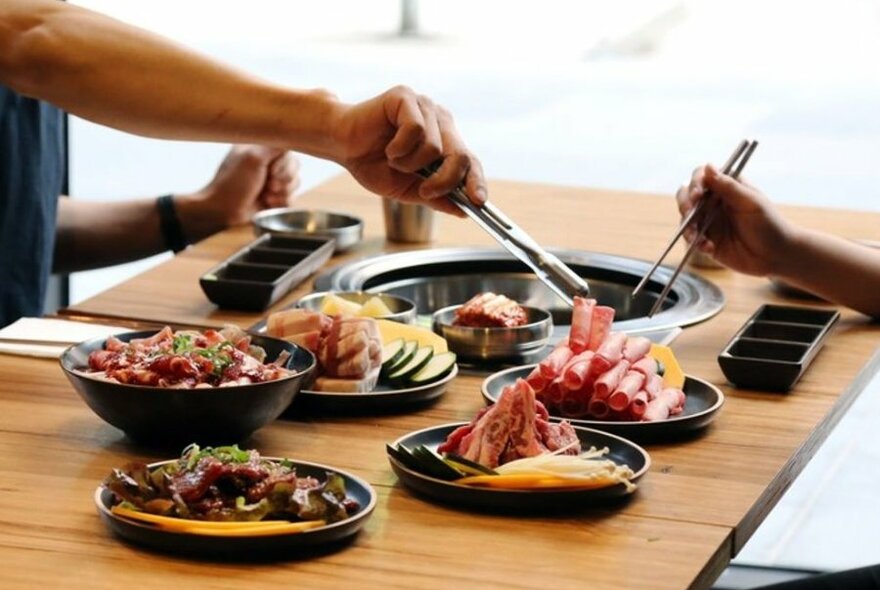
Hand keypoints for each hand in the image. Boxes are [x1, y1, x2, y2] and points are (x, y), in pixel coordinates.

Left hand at [177, 145, 300, 239]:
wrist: (222, 211)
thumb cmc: (233, 183)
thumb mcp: (252, 159)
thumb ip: (274, 145)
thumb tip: (291, 133)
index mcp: (260, 148)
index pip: (288, 149)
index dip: (284, 163)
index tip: (270, 171)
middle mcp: (267, 162)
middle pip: (295, 167)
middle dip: (284, 180)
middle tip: (268, 186)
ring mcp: (271, 180)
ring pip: (294, 183)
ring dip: (282, 193)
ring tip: (265, 196)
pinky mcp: (274, 197)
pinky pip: (290, 198)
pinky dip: (280, 203)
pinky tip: (267, 204)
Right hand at [331, 86, 486, 215]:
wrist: (342, 146)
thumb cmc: (374, 164)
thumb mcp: (407, 190)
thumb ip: (436, 197)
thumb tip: (463, 211)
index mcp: (445, 142)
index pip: (470, 162)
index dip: (476, 181)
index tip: (478, 202)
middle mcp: (440, 122)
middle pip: (460, 155)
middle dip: (444, 180)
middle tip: (424, 191)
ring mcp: (425, 107)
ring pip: (435, 147)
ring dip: (411, 164)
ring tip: (394, 159)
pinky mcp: (406, 97)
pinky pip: (416, 129)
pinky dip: (400, 148)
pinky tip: (389, 148)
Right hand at [676, 164, 791, 275]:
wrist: (776, 256)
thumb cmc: (769, 224)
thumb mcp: (751, 203)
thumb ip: (729, 186)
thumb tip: (708, 166)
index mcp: (725, 188)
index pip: (702, 177)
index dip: (696, 183)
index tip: (698, 193)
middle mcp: (713, 203)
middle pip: (687, 195)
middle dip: (685, 203)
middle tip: (689, 211)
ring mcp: (708, 222)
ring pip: (685, 218)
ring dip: (687, 226)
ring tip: (696, 236)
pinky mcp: (705, 241)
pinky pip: (691, 239)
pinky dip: (695, 242)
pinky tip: (708, 247)